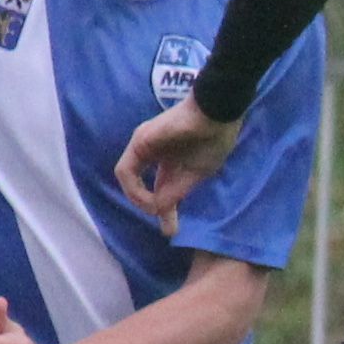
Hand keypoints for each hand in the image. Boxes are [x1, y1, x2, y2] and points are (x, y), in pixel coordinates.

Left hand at [113, 98, 237, 234]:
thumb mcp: (196, 174)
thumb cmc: (212, 140)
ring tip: (156, 209)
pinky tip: (150, 197)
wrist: (217, 113)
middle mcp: (150, 151)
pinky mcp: (140, 141)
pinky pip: (126, 172)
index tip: (171, 231)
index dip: (163, 211)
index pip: (157, 186)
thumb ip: (176, 193)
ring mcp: (143, 145)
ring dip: (138, 199)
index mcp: (168, 158)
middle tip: (167, 226)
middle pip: (138, 184)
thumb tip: (160, 212)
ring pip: (127, 178)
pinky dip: (135, 190)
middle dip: (148, 207)